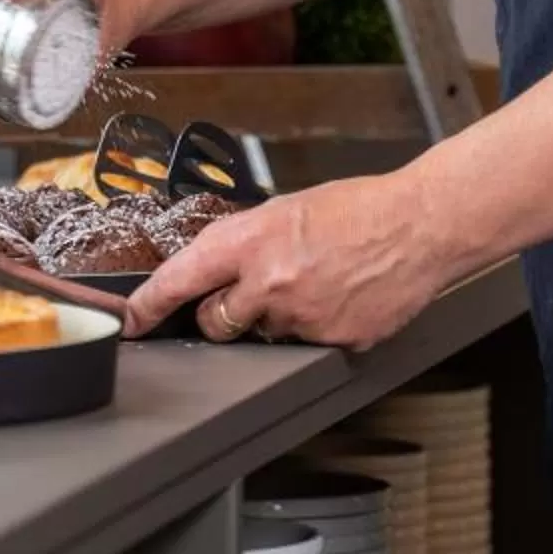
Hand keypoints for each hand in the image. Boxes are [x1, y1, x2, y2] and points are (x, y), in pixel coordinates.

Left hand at [124, 172, 457, 350]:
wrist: (420, 225)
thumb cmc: (359, 208)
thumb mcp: (286, 209)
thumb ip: (245, 240)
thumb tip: (215, 265)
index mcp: (252, 241)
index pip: (181, 279)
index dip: (149, 305)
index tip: (132, 320)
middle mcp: (271, 283)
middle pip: (217, 323)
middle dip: (223, 313)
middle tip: (254, 291)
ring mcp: (303, 318)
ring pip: (266, 334)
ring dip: (278, 316)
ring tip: (315, 283)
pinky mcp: (334, 342)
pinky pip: (308, 344)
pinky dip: (317, 326)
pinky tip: (339, 298)